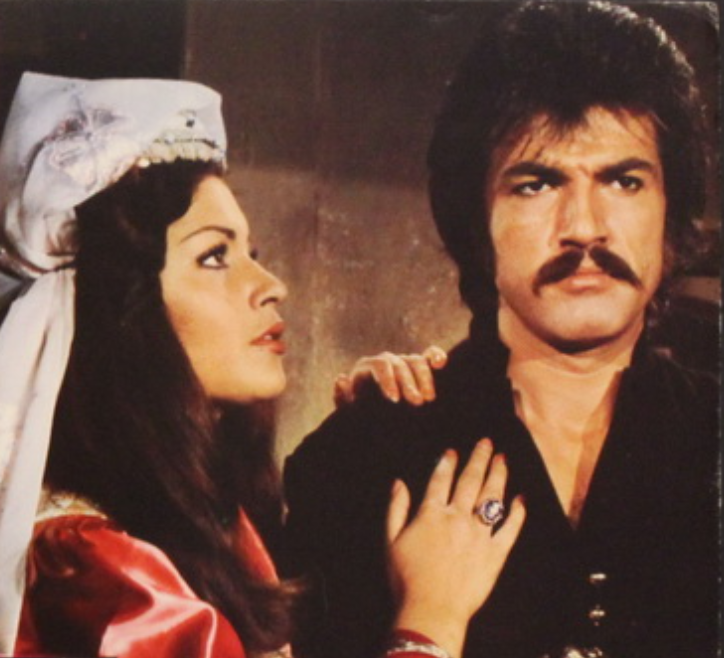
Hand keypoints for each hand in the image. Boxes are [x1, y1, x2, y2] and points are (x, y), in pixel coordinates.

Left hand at [334, 346, 446, 406]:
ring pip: (417, 361)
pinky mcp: (419, 367)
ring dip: (425, 378)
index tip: (395, 399)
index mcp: (367, 368)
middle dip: (409, 383)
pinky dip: (436, 356)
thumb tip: (341, 379)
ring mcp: (403, 362)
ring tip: (429, 398)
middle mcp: (386, 361)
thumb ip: (342, 398)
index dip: (388, 380)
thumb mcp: (348, 411)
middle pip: (400, 364)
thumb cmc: (360, 415)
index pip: (380, 366)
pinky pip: (429, 355)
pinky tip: (441, 364)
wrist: (374, 423)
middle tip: (417, 403)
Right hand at [386, 439, 524, 657]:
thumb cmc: (405, 578)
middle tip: (487, 443)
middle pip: (470, 482)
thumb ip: (396, 509)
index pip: (441, 480)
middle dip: (478, 459)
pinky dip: (517, 513)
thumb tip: (399, 483)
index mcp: (431, 514)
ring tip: (503, 460)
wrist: (430, 610)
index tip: (453, 451)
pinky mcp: (495, 554)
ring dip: (498, 476)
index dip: (447, 463)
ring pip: (492, 498)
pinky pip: (510, 529)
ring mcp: (479, 535)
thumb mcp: (391, 540)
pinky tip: (521, 499)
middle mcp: (458, 518)